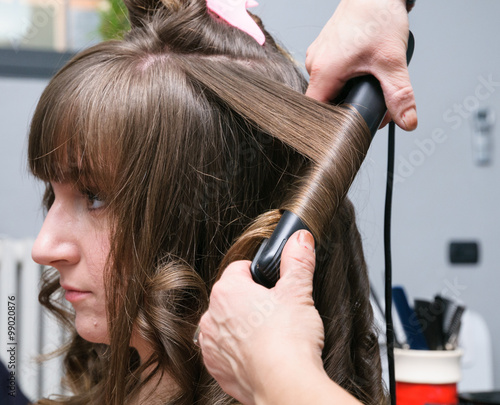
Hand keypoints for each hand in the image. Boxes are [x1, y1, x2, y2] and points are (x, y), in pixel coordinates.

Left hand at [199, 230, 323, 404]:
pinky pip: (225, 351)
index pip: (240, 269)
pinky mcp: (216, 368)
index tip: (272, 286)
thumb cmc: (288, 340)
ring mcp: (211, 344)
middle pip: (232, 297)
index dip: (260, 275)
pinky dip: (239, 351)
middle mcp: (211, 316)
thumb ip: (298, 260)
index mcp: (227, 291)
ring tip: (269, 335)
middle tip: (276, 312)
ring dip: (242, 326)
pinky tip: (260, 354)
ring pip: (227, 324)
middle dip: (252, 301)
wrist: (284, 384)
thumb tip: (299, 240)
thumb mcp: (298, 292)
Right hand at [306, 0, 416, 130]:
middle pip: (325, 102)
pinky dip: (346, 78)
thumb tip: (407, 121)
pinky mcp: (324, 51)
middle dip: (348, 107)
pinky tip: (362, 69)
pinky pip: (331, 74)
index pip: (317, 112)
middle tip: (371, 102)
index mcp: (323, 72)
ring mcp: (318, 57)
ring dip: (348, 92)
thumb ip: (399, 95)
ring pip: (329, 88)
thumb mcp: (391, 61)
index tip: (348, 126)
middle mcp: (314, 65)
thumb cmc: (375, 17)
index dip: (332, 124)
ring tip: (367, 79)